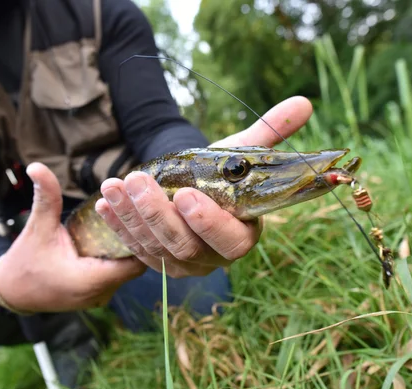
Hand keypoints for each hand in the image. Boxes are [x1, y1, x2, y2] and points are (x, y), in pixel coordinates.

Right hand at [0, 163, 146, 312]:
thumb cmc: (25, 262)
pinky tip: (118, 237)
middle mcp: (100, 293)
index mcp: (89, 280)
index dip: (142, 238)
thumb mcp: (38, 227)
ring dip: (129, 249)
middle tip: (141, 213)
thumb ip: (46, 197)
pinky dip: (118, 258)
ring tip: (134, 222)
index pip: (135, 262)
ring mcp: (100, 297)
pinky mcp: (98, 295)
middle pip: (135, 266)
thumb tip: (37, 166)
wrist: (11, 292)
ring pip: (127, 272)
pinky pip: (117, 275)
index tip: (142, 214)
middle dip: (138, 240)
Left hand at [94, 96, 312, 277]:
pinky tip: (107, 201)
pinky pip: (135, 248)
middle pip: (186, 247)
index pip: (230, 240)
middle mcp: (213, 257)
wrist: (195, 186)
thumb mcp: (242, 152)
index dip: (209, 222)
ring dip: (132, 217)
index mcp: (243, 233)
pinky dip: (119, 225)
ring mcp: (183, 264)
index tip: (187, 194)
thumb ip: (270, 132)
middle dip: (159, 214)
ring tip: (114, 184)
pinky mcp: (157, 261)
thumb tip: (304, 102)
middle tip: (139, 180)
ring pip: (156, 248)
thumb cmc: (223, 172)